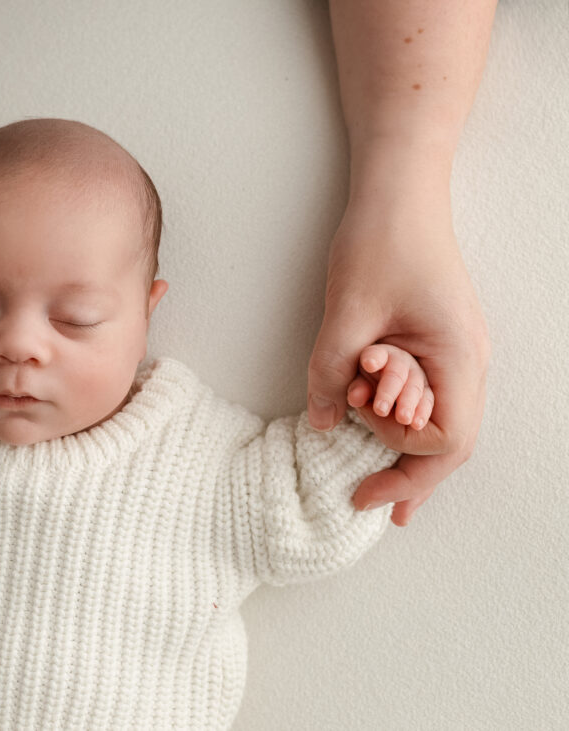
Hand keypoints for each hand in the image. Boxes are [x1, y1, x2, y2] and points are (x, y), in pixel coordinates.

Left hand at [307, 193, 489, 525]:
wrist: (400, 192)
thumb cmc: (381, 242)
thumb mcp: (346, 314)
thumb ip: (330, 372)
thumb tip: (320, 426)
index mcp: (457, 357)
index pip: (445, 441)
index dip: (403, 468)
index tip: (360, 485)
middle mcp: (468, 360)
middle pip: (451, 441)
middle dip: (409, 474)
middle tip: (368, 502)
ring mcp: (457, 350)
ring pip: (442, 419)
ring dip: (400, 440)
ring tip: (363, 459)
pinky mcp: (438, 340)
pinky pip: (430, 394)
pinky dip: (403, 417)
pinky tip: (376, 429)